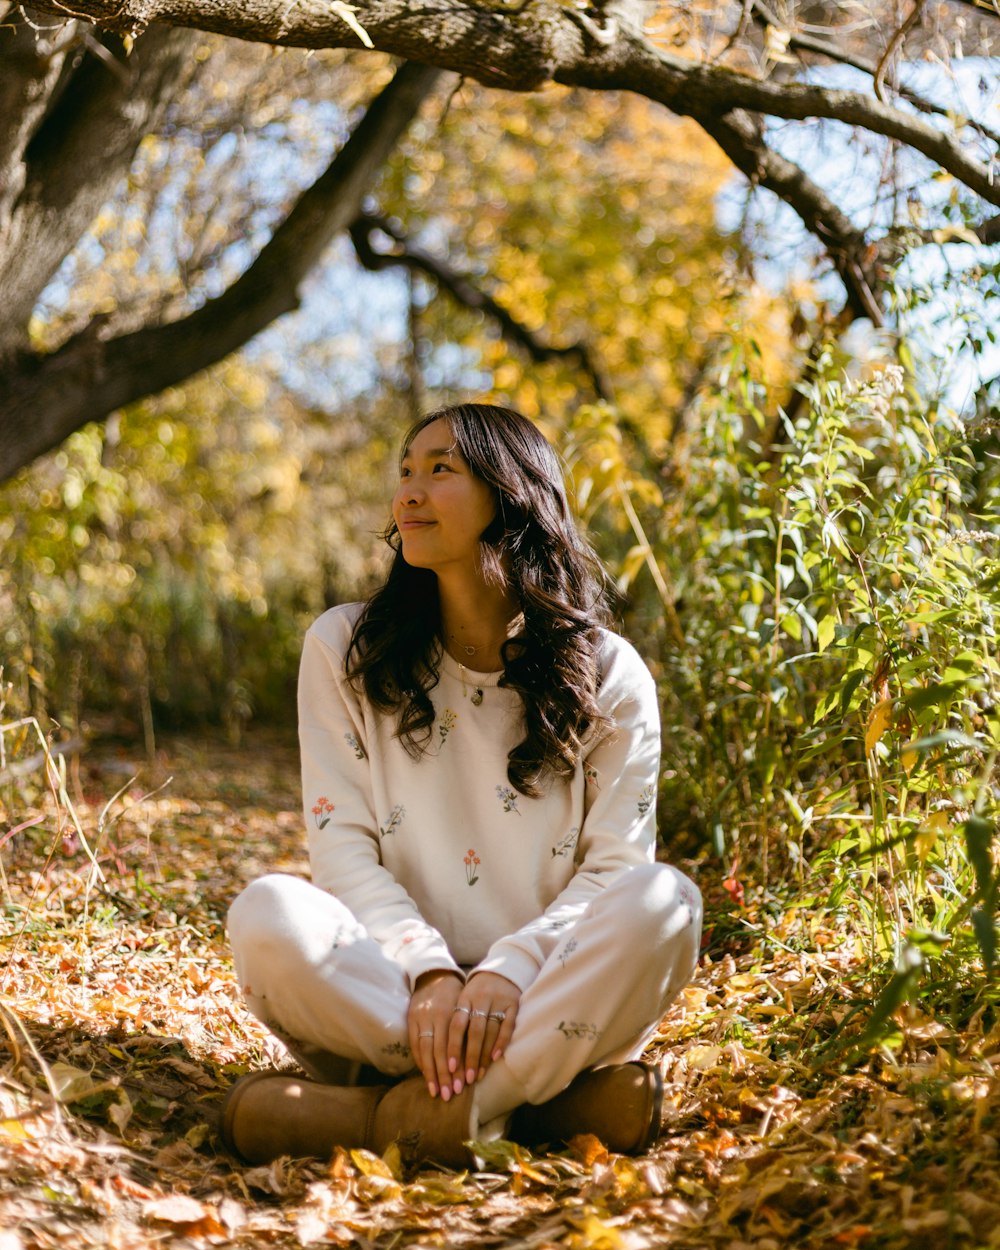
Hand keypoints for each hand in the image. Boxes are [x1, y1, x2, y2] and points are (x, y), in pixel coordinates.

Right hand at [407, 969, 463, 1099]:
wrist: (435, 974)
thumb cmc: (457, 994)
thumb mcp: (465, 1006)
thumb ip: (469, 1029)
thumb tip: (478, 1060)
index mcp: (451, 1012)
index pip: (454, 1045)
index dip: (458, 1066)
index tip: (463, 1086)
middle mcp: (435, 1015)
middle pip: (438, 1050)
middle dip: (444, 1075)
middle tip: (450, 1095)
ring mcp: (420, 1017)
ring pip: (424, 1050)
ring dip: (430, 1073)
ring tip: (436, 1091)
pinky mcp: (411, 1019)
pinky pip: (414, 1044)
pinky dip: (420, 1061)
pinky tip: (425, 1075)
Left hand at [446, 971, 519, 1090]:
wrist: (501, 970)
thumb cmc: (476, 994)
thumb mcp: (463, 1001)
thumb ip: (456, 1023)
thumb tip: (442, 1057)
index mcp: (464, 998)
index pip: (456, 1025)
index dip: (453, 1047)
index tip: (449, 1069)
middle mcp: (480, 998)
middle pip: (474, 1032)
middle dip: (469, 1058)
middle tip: (465, 1080)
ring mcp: (498, 1000)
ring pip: (490, 1031)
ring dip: (483, 1056)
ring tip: (477, 1075)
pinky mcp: (514, 1004)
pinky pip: (507, 1026)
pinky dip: (501, 1042)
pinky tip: (495, 1058)